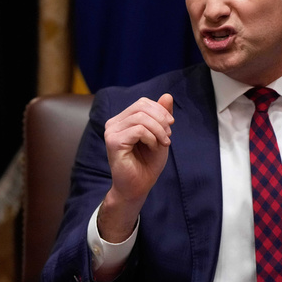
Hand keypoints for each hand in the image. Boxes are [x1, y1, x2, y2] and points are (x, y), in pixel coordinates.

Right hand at [97, 94, 173, 241]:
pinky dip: (151, 138)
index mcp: (122, 120)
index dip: (160, 110)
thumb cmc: (147, 163)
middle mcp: (113, 124)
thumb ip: (161, 116)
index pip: (142, 103)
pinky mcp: (113, 142)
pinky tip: (153, 147)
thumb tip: (167, 95)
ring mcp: (111, 132)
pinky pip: (138, 130)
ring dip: (158, 130)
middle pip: (141, 107)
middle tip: (168, 136)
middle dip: (161, 120)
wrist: (138, 187)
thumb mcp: (160, 135)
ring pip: (141, 118)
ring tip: (163, 143)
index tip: (170, 126)